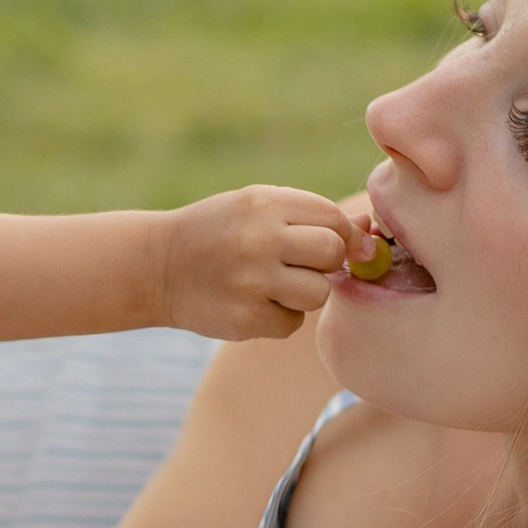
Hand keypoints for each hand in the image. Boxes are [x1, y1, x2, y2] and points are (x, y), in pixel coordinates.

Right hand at [158, 187, 364, 341]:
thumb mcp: (258, 208)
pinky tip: (252, 303)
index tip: (335, 245)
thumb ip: (311, 216)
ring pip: (318, 293)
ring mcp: (250, 281)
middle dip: (326, 263)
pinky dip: (279, 316)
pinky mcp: (243, 318)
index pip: (333, 220)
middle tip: (300, 265)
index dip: (344, 235)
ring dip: (305, 293)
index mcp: (265, 205)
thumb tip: (369, 232)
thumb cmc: (220, 233)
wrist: (158, 267)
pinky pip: (290, 323)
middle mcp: (259, 240)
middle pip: (332, 254)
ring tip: (275, 285)